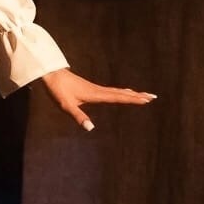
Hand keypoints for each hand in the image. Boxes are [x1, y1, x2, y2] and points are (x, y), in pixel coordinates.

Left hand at [40, 67, 155, 131]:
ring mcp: (95, 89)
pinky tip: (122, 92)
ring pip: (118, 91)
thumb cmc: (58, 90)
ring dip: (131, 93)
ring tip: (143, 95)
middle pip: (122, 93)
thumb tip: (90, 128)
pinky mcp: (91, 88)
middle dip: (137, 95)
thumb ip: (78, 117)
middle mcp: (98, 90)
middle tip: (153, 96)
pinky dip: (121, 92)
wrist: (51, 74)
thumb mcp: (66, 106)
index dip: (133, 99)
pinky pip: (111, 91)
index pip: (118, 97)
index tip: (147, 99)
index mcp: (96, 95)